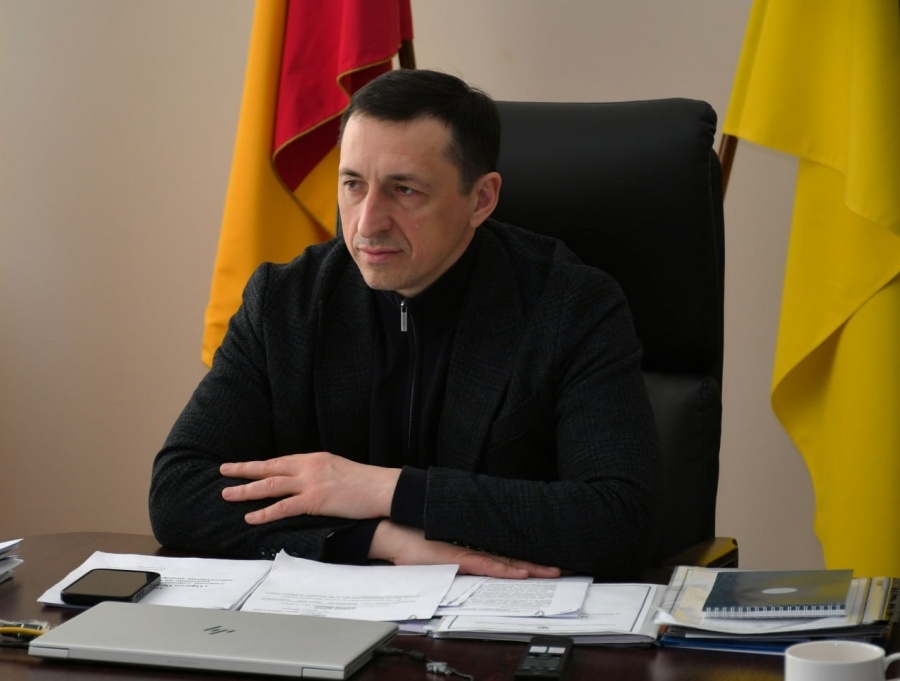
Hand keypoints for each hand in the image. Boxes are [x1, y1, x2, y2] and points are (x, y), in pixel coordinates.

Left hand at [220, 453, 400, 523]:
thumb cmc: (364, 482)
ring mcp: (311, 482)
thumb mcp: (337, 469)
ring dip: (246, 490)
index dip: (260, 464)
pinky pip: (284, 507)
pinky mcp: (315, 500)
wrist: (382, 488)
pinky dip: (265, 512)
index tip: (243, 466)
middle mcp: (308, 466)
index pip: (280, 461)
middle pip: (269, 467)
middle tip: (224, 471)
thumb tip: (307, 481)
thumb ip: (319, 473)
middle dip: (244, 470)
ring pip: (270, 485)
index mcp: (314, 458)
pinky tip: (251, 516)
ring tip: (227, 494)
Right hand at [369, 521, 560, 578]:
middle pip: (511, 557)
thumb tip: (474, 560)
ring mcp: (466, 551)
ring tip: (550, 570)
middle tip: (560, 568)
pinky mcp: (456, 557)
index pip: (506, 555)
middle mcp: (473, 547)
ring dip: (528, 567)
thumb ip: (459, 555)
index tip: (548, 563)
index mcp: (471, 546)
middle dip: (537, 564)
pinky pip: (485, 565)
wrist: (391, 530)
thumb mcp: (440, 548)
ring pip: (504, 562)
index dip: (528, 560)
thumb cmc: (412, 539)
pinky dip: (503, 570)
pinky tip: (520, 573)